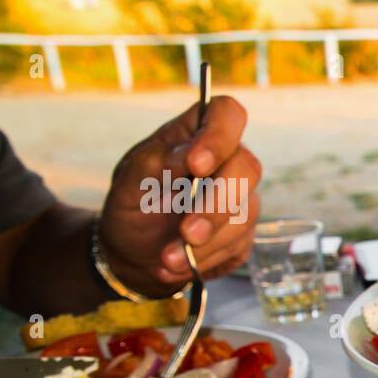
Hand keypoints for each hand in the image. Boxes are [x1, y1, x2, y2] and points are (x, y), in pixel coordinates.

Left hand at [98, 96, 260, 296]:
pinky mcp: (244, 234)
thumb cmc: (132, 204)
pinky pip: (239, 244)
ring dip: (207, 241)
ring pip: (246, 213)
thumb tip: (191, 155)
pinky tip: (179, 263)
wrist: (135, 252)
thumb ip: (158, 163)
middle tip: (186, 231)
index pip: (228, 114)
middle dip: (216, 204)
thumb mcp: (130, 180)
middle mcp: (228, 163)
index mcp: (197, 135)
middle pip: (247, 168)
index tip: (197, 165)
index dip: (220, 136)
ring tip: (167, 258)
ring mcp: (242, 199)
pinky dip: (206, 258)